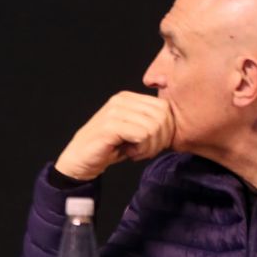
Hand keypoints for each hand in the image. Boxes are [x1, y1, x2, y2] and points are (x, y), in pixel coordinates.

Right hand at [55, 92, 173, 180]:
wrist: (80, 159)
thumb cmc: (109, 147)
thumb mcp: (134, 130)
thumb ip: (151, 121)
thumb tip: (176, 124)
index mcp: (128, 98)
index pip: (164, 108)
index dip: (166, 130)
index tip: (152, 143)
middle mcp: (121, 100)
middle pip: (162, 117)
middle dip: (160, 139)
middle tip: (146, 150)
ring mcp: (114, 111)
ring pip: (154, 127)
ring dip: (150, 147)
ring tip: (137, 152)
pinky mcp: (110, 126)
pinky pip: (143, 135)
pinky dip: (141, 149)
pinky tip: (130, 153)